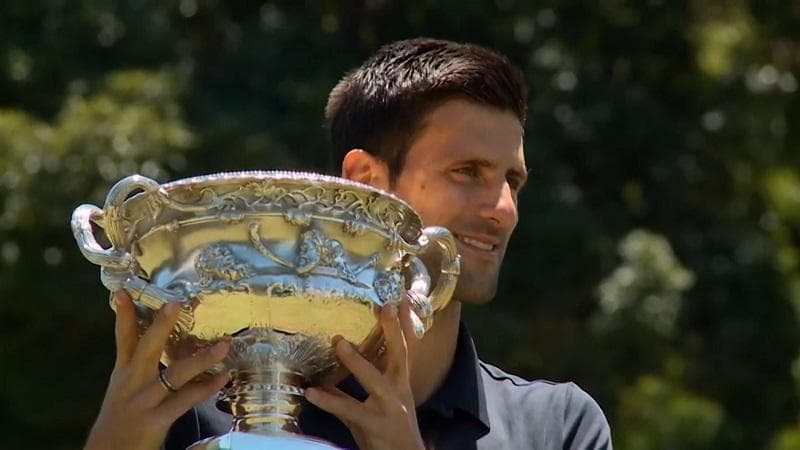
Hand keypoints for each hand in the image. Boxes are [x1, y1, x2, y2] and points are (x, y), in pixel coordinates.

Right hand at [84, 291, 230, 449]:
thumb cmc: (120, 419)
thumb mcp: (122, 388)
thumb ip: (137, 365)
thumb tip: (153, 341)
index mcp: (123, 373)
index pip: (123, 339)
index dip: (124, 315)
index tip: (125, 291)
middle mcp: (132, 383)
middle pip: (147, 348)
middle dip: (161, 325)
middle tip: (175, 302)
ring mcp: (144, 401)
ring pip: (175, 373)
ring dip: (202, 358)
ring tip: (223, 345)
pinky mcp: (156, 419)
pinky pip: (186, 400)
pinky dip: (207, 388)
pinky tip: (224, 377)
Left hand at [305, 300, 423, 449]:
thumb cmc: (386, 432)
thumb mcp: (372, 408)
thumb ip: (347, 394)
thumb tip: (320, 382)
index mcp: (400, 384)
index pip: (406, 350)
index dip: (404, 326)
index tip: (401, 300)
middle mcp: (399, 392)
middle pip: (400, 356)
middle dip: (394, 331)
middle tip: (386, 308)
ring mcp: (389, 408)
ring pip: (374, 379)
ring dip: (356, 361)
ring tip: (339, 343)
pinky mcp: (374, 424)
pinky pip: (349, 410)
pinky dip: (328, 400)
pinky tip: (311, 392)